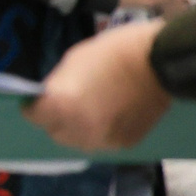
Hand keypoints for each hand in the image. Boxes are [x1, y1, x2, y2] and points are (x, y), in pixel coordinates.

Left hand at [28, 21, 170, 150]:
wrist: (162, 60)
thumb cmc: (114, 53)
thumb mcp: (74, 61)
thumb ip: (58, 86)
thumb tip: (51, 98)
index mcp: (62, 108)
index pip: (34, 116)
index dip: (33, 106)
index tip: (36, 101)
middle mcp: (80, 130)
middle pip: (56, 132)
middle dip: (55, 120)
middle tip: (63, 106)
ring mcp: (104, 140)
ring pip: (80, 141)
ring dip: (79, 129)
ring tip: (88, 111)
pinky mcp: (125, 143)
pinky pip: (104, 140)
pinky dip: (103, 131)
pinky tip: (112, 114)